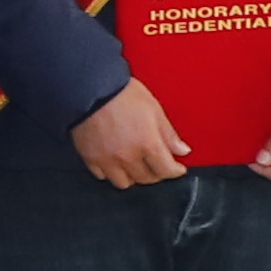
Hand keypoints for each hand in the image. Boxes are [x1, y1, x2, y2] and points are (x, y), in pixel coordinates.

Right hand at [72, 82, 191, 190]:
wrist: (89, 88)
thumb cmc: (121, 93)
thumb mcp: (153, 108)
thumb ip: (168, 133)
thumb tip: (181, 149)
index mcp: (147, 144)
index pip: (166, 170)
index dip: (175, 171)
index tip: (176, 168)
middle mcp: (128, 156)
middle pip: (146, 179)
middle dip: (156, 173)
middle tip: (157, 164)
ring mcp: (107, 159)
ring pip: (124, 182)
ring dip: (132, 176)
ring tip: (134, 165)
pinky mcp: (89, 157)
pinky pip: (102, 175)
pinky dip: (110, 172)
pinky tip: (114, 162)